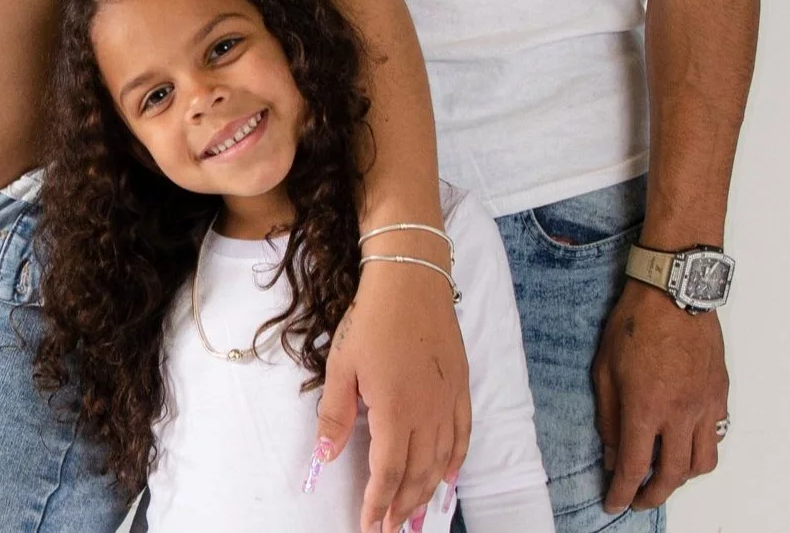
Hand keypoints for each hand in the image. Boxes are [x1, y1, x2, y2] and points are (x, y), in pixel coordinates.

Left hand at [315, 260, 470, 532]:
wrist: (411, 281)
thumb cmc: (372, 319)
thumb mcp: (342, 365)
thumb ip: (335, 414)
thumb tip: (326, 456)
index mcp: (395, 411)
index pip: (387, 472)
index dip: (379, 503)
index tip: (370, 524)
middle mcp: (427, 413)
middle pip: (417, 474)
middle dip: (403, 506)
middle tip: (391, 527)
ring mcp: (448, 402)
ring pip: (441, 461)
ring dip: (428, 491)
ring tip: (416, 514)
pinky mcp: (461, 388)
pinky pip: (463, 436)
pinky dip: (456, 462)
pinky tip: (449, 478)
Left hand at [593, 280, 728, 512]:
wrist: (674, 293)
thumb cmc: (634, 324)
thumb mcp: (604, 369)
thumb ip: (608, 417)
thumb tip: (611, 455)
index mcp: (645, 407)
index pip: (633, 466)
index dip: (622, 492)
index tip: (614, 503)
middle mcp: (679, 414)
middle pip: (672, 475)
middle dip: (653, 496)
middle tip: (639, 500)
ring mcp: (705, 406)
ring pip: (702, 463)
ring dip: (682, 478)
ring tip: (664, 475)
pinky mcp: (720, 395)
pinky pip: (717, 437)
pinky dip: (701, 451)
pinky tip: (685, 445)